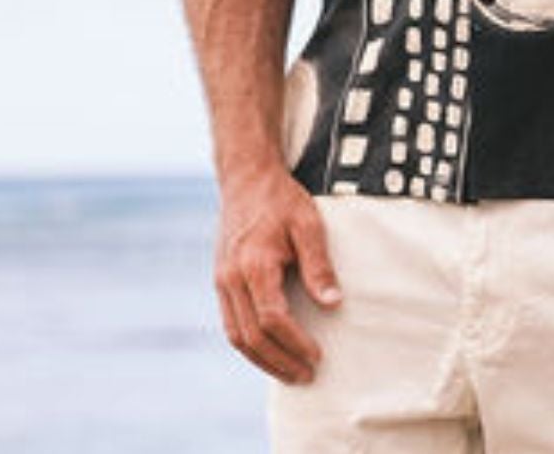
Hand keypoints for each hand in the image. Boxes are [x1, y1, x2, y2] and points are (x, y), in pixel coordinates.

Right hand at [214, 167, 341, 384]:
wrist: (246, 178)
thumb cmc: (281, 199)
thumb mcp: (308, 224)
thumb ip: (319, 265)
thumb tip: (332, 304)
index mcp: (254, 264)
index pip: (273, 319)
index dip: (296, 343)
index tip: (318, 355)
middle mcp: (232, 278)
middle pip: (252, 336)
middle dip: (280, 361)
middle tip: (307, 376)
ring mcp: (222, 280)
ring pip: (236, 336)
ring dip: (262, 360)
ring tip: (289, 373)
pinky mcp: (220, 280)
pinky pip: (231, 323)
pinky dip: (250, 344)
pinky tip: (270, 350)